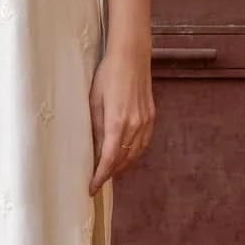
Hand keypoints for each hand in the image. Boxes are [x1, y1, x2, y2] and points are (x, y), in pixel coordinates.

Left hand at [88, 43, 155, 194]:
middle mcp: (135, 125)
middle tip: (97, 181)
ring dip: (123, 166)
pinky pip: (143, 143)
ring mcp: (146, 121)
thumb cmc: (108, 74)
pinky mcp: (151, 116)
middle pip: (123, 160)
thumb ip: (96, 127)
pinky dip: (134, 154)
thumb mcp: (94, 100)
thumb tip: (93, 150)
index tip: (92, 188)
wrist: (132, 56)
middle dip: (110, 173)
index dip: (100, 176)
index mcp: (117, 122)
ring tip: (110, 172)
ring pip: (135, 154)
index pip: (109, 159)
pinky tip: (127, 156)